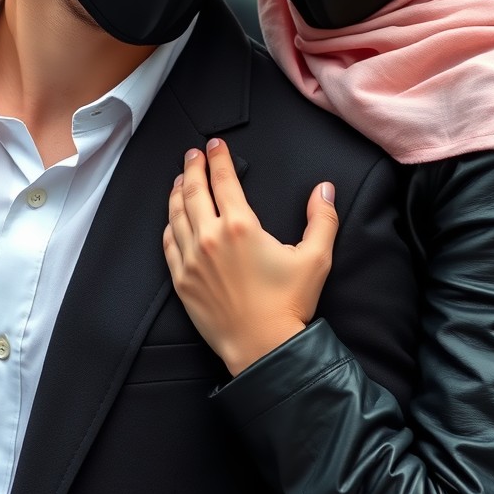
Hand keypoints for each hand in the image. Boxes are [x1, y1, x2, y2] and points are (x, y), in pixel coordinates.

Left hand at [163, 138, 337, 375]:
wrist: (262, 347)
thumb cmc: (290, 304)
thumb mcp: (315, 258)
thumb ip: (322, 219)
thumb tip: (325, 189)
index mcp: (240, 226)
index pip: (223, 180)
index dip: (218, 159)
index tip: (214, 145)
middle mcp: (210, 237)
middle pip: (194, 191)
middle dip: (193, 167)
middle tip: (193, 154)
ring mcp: (191, 259)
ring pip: (176, 215)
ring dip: (177, 192)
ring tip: (181, 179)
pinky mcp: (182, 280)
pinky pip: (169, 244)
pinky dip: (169, 225)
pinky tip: (173, 219)